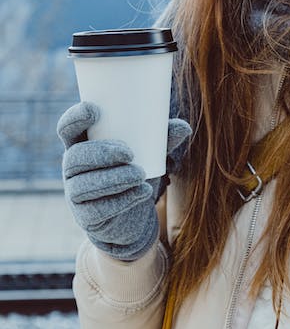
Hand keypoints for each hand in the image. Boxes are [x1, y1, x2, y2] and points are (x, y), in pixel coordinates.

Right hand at [57, 101, 190, 260]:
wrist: (132, 217)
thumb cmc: (133, 171)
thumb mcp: (147, 153)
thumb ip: (162, 139)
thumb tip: (184, 127)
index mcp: (82, 144)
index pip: (67, 128)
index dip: (75, 118)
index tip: (94, 110)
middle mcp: (73, 168)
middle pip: (74, 157)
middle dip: (100, 153)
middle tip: (129, 153)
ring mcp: (75, 194)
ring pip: (84, 186)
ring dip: (114, 178)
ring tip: (140, 174)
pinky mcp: (86, 218)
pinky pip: (98, 210)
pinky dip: (122, 200)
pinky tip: (142, 192)